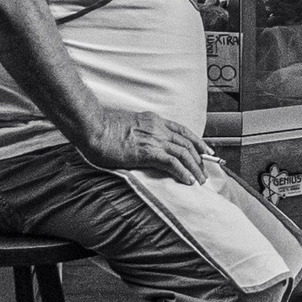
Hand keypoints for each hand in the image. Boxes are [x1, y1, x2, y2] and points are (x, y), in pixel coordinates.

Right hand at [83, 106, 207, 182]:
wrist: (94, 128)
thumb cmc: (105, 128)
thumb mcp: (130, 125)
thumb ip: (142, 132)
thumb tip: (144, 143)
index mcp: (154, 121)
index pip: (183, 131)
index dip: (197, 141)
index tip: (206, 150)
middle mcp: (158, 128)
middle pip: (187, 143)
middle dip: (200, 158)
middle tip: (205, 171)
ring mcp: (154, 140)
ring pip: (183, 153)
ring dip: (194, 168)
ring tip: (200, 180)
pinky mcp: (147, 152)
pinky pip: (171, 163)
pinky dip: (182, 172)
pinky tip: (188, 180)